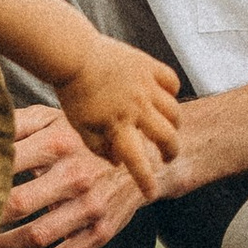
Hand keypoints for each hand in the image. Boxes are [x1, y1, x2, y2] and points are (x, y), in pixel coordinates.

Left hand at [0, 102, 148, 247]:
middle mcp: (75, 174)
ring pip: (36, 237)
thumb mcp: (55, 117)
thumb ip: (15, 124)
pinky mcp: (102, 231)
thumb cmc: (86, 134)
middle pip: (16, 205)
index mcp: (59, 141)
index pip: (6, 165)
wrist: (147, 154)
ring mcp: (91, 206)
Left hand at [44, 34, 178, 197]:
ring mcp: (146, 86)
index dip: (146, 181)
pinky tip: (164, 97)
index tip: (150, 193)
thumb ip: (99, 147)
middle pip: (168, 137)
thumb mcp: (80, 126)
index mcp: (118, 126)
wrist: (73, 54)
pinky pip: (171, 82)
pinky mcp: (148, 66)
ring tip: (168, 128)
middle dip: (171, 151)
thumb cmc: (73, 92)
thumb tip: (118, 162)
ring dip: (173, 124)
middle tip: (168, 157)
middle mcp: (137, 108)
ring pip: (174, 111)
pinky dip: (171, 92)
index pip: (137, 162)